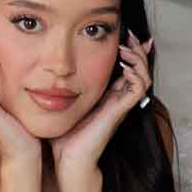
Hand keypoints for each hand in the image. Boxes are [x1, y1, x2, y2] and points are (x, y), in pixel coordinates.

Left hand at [51, 34, 153, 178]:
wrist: (69, 159)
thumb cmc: (64, 134)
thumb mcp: (61, 101)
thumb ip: (59, 85)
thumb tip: (48, 68)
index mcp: (107, 94)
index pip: (126, 67)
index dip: (129, 50)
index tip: (123, 33)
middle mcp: (118, 98)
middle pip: (140, 68)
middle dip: (136, 48)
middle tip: (129, 35)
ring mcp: (121, 104)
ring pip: (144, 75)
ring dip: (138, 58)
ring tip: (126, 46)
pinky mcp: (121, 110)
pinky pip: (139, 89)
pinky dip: (136, 74)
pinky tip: (124, 65)